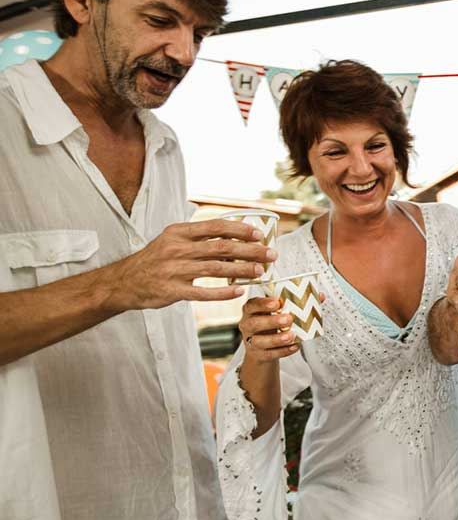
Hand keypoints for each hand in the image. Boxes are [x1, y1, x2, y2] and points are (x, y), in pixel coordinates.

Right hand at [103, 219, 275, 310]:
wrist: (123, 282)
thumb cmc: (156, 259)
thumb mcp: (173, 240)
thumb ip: (200, 238)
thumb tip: (234, 236)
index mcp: (179, 232)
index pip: (216, 226)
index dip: (240, 229)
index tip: (260, 234)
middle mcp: (177, 249)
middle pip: (222, 247)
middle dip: (250, 250)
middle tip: (271, 255)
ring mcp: (174, 270)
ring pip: (216, 269)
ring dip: (242, 270)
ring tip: (261, 272)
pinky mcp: (172, 291)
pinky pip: (203, 292)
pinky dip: (223, 292)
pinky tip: (239, 292)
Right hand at [238, 296, 298, 363]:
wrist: (262, 349)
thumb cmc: (270, 325)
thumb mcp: (274, 312)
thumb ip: (287, 305)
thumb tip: (314, 298)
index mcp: (251, 311)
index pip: (252, 305)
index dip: (263, 304)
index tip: (277, 302)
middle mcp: (247, 326)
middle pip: (254, 323)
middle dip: (272, 321)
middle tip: (288, 319)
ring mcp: (251, 342)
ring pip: (259, 341)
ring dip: (277, 339)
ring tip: (291, 336)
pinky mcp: (258, 355)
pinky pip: (269, 354)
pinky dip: (283, 351)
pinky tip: (294, 346)